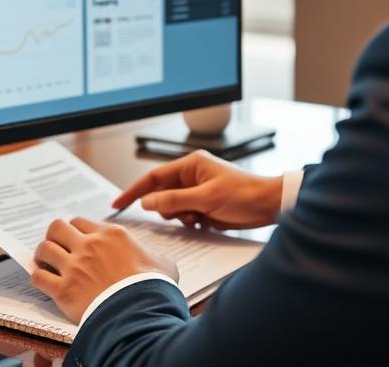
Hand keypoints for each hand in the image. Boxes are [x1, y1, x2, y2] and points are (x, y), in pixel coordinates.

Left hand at [31, 217, 178, 322]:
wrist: (141, 313)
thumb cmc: (154, 287)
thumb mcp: (162, 263)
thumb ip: (154, 255)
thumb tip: (156, 259)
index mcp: (111, 235)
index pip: (80, 222)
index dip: (76, 231)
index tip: (77, 241)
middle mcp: (89, 246)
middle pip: (57, 227)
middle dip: (54, 236)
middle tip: (58, 247)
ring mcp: (74, 267)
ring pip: (44, 249)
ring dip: (43, 256)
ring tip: (46, 263)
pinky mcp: (64, 291)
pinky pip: (38, 278)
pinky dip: (39, 279)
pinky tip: (45, 283)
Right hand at [113, 150, 282, 229]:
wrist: (270, 206)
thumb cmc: (244, 194)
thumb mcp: (207, 198)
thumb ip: (175, 200)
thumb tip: (147, 202)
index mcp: (191, 165)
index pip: (153, 177)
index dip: (134, 191)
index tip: (117, 204)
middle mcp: (191, 176)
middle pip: (162, 195)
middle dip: (168, 209)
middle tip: (185, 214)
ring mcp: (198, 192)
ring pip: (172, 208)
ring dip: (180, 217)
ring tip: (200, 217)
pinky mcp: (205, 206)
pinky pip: (185, 216)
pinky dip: (190, 222)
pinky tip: (205, 222)